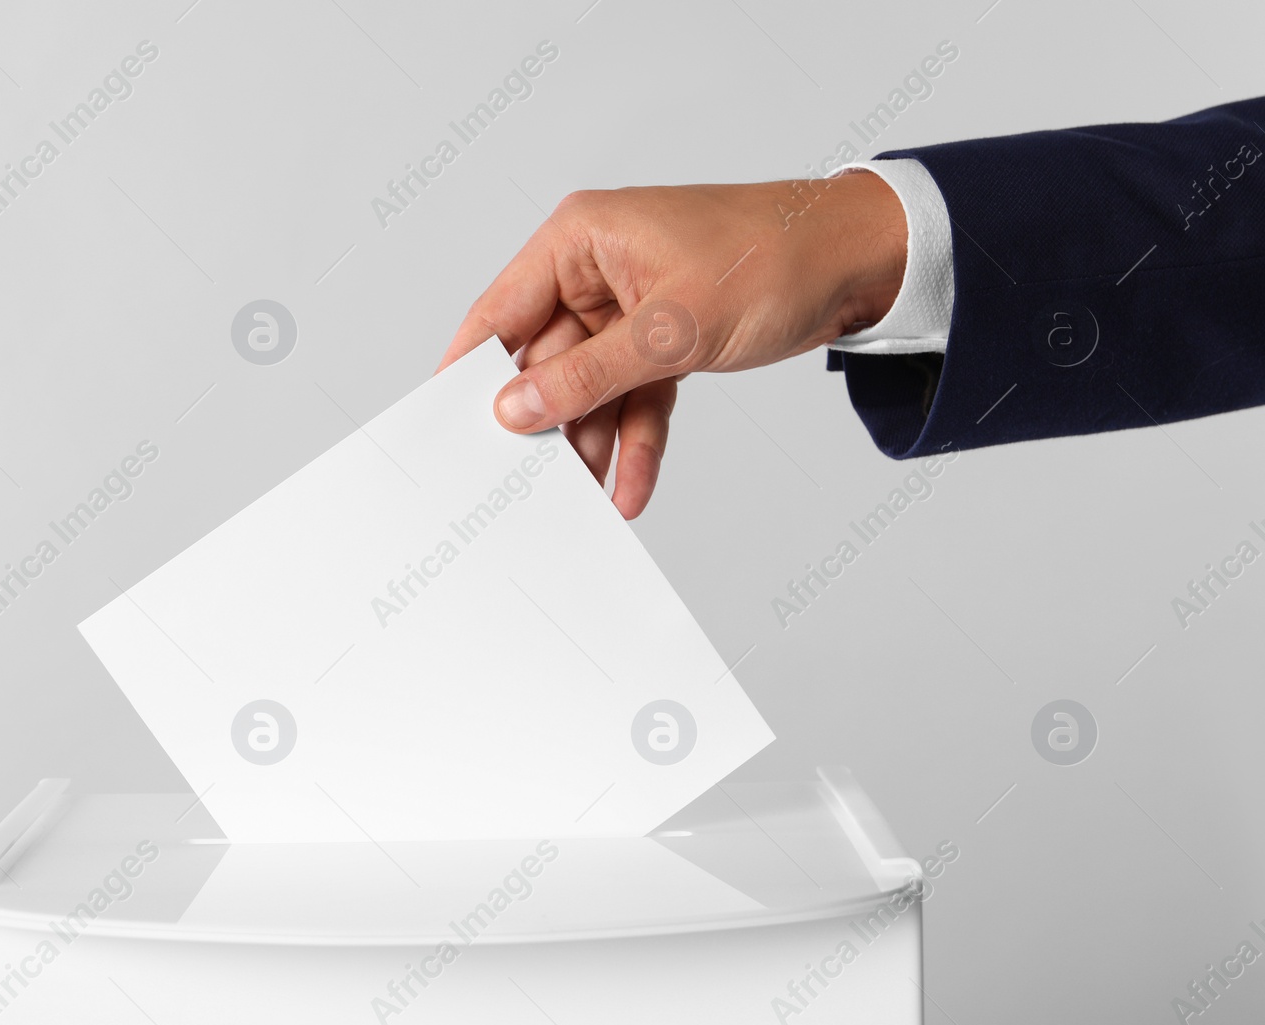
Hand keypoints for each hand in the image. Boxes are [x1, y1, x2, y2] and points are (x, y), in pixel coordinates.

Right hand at [437, 173, 907, 516]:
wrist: (865, 261)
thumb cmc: (774, 257)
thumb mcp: (672, 327)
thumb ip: (588, 374)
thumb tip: (516, 408)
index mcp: (581, 240)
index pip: (501, 310)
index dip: (471, 369)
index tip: (447, 425)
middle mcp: (597, 272)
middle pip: (546, 360)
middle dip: (546, 423)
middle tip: (527, 482)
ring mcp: (632, 309)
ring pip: (592, 389)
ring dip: (594, 442)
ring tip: (585, 497)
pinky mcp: (667, 340)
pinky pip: (636, 398)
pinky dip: (636, 440)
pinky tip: (631, 486)